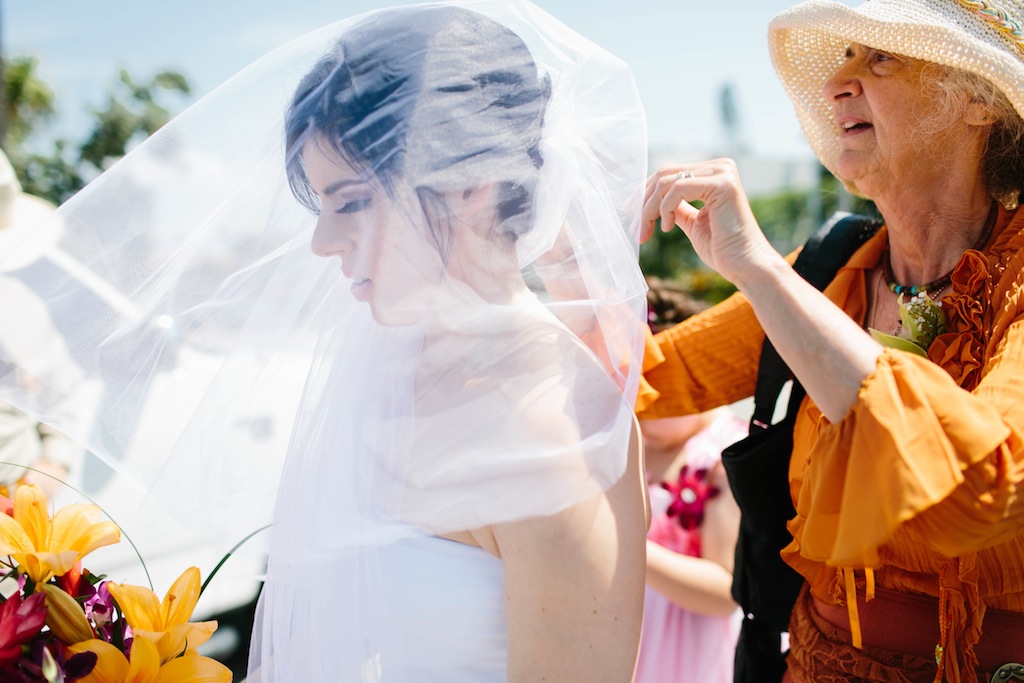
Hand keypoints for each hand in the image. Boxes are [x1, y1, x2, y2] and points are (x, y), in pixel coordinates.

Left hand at [641, 159, 775, 286]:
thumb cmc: (723, 250)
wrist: (747, 267)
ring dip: (650, 210)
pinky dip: (665, 209)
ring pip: (666, 181)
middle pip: (664, 174)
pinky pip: (677, 188)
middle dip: (643, 203)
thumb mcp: (692, 223)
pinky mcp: (723, 184)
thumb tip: (653, 200)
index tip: (631, 218)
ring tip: (649, 233)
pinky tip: (668, 229)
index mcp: (714, 173)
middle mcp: (720, 167)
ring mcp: (723, 172)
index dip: (644, 195)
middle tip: (636, 230)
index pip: (668, 174)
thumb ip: (677, 208)